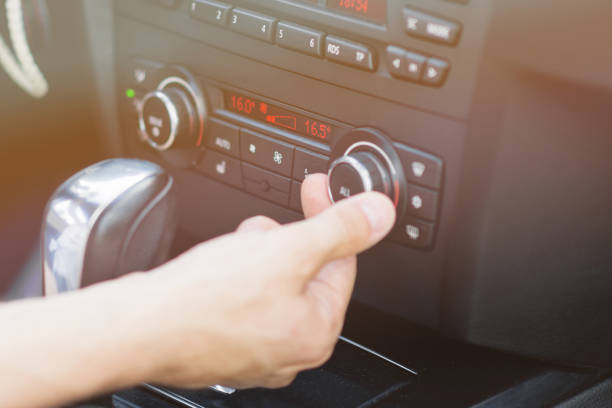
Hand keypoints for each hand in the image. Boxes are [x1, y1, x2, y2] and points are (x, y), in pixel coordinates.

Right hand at [133, 174, 395, 389]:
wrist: (137, 329)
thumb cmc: (204, 301)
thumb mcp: (287, 250)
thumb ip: (340, 229)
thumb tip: (380, 214)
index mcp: (317, 331)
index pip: (341, 261)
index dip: (330, 217)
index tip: (318, 189)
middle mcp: (290, 348)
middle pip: (304, 272)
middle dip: (285, 240)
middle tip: (260, 229)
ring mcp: (255, 349)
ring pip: (271, 282)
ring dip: (257, 255)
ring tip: (231, 252)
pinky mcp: (225, 342)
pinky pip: (244, 297)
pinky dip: (234, 276)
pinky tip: (214, 271)